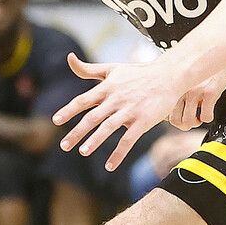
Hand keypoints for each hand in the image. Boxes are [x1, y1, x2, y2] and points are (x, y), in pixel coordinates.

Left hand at [52, 53, 188, 170]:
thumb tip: (69, 58)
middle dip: (77, 132)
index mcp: (107, 87)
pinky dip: (119, 153)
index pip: (83, 100)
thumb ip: (89, 69)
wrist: (169, 76)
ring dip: (95, 141)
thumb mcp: (113, 68)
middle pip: (93, 117)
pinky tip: (110, 166)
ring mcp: (130, 110)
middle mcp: (116, 99)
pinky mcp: (143, 121)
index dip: (69, 110)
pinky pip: (128, 140)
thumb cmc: (139, 73)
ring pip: (109, 128)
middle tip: (64, 145)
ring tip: (82, 152)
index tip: (56, 120)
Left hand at [169, 66, 225, 128]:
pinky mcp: (209, 93)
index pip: (163, 111)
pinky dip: (208, 118)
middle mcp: (181, 89)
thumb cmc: (202, 68)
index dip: (172, 117)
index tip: (178, 116)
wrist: (220, 56)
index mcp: (173, 86)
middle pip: (175, 120)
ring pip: (189, 121)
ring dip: (196, 122)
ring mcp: (195, 92)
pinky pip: (206, 117)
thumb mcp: (184, 79)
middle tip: (191, 119)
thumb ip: (177, 91)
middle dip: (184, 124)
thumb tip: (169, 107)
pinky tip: (209, 111)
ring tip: (199, 116)